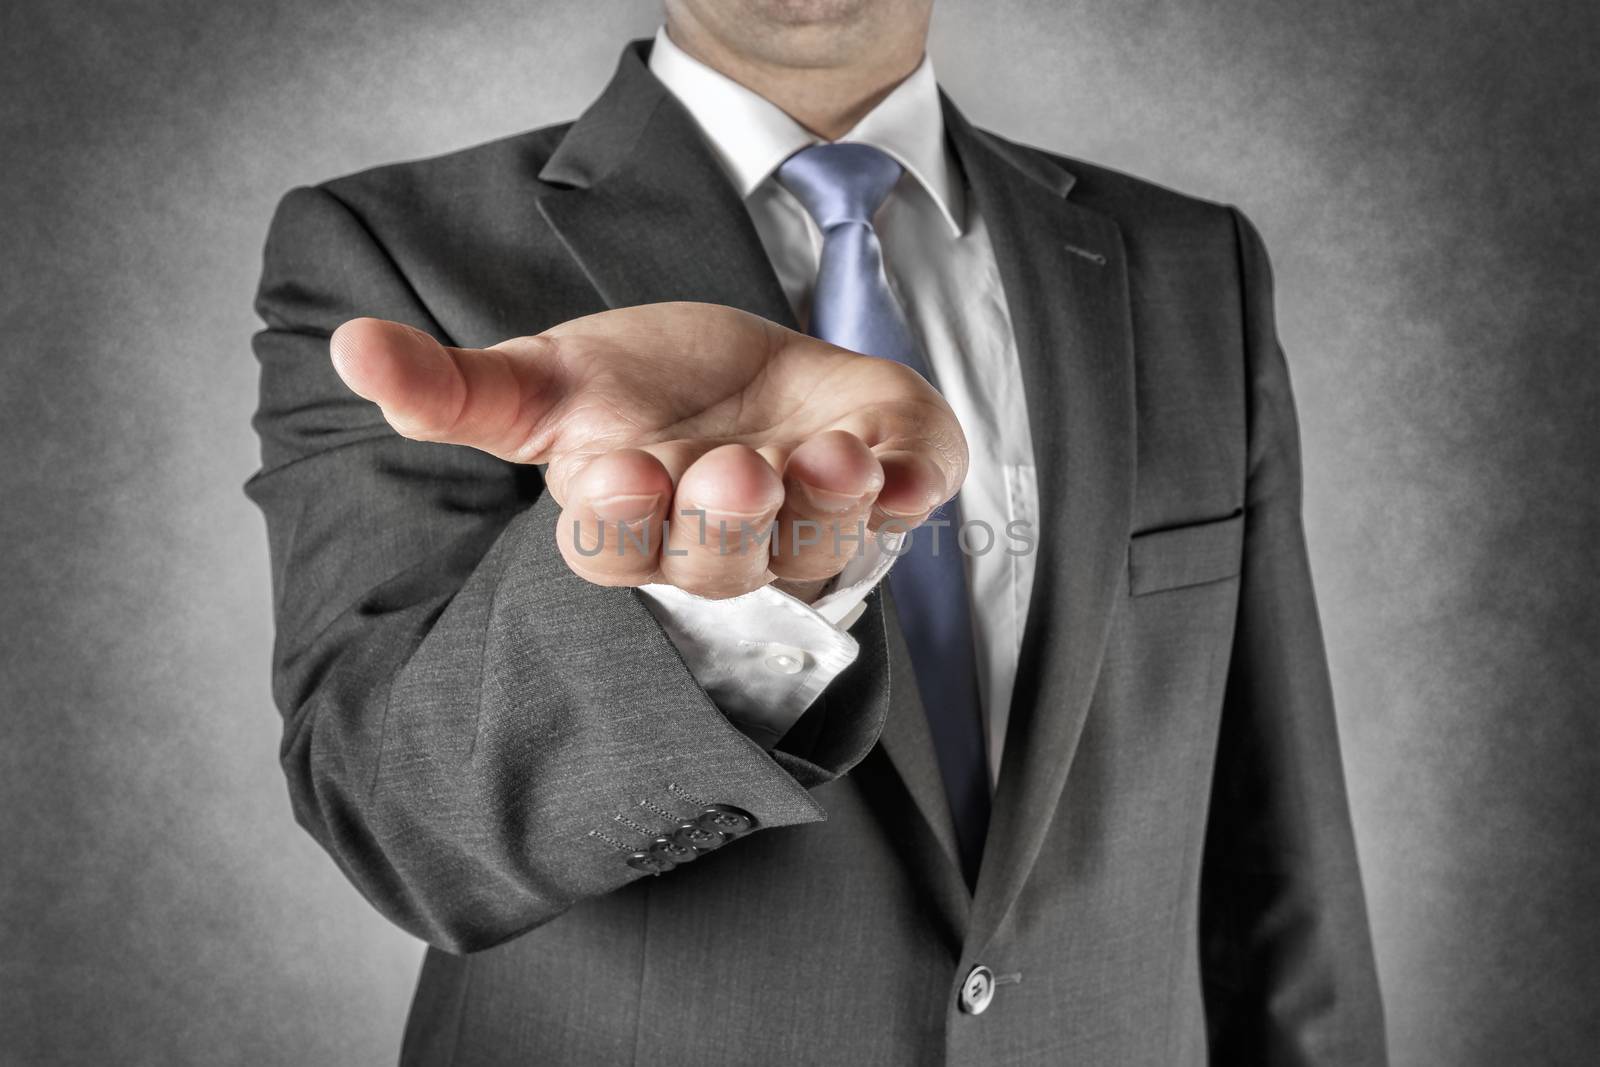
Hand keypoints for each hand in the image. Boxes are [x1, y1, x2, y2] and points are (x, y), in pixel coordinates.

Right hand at [329, 302, 966, 599]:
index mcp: (632, 525)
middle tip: (734, 471)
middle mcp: (724, 546)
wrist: (755, 373)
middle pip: (722, 566)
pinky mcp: (887, 487)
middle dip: (728, 525)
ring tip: (831, 451)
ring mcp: (812, 526)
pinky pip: (908, 501)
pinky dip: (914, 481)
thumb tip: (348, 347)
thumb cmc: (642, 393)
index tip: (623, 468)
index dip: (622, 524)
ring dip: (829, 504)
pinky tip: (909, 460)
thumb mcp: (546, 381)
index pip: (616, 553)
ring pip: (822, 546)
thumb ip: (456, 387)